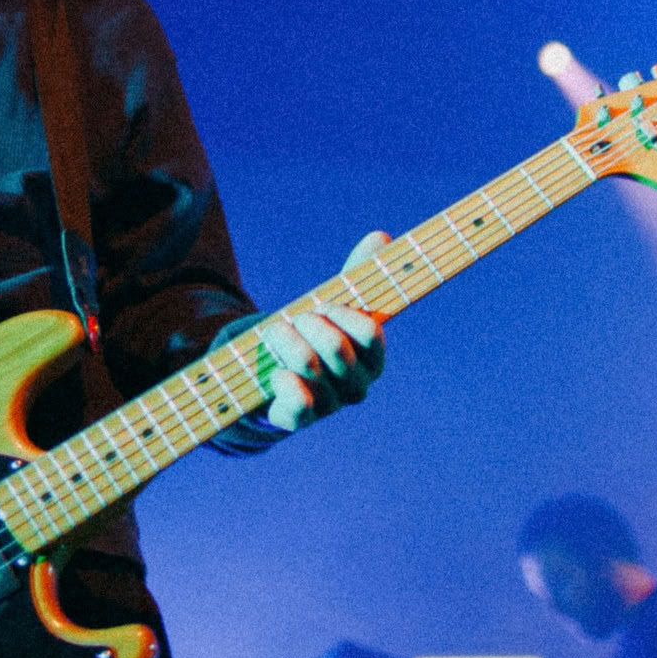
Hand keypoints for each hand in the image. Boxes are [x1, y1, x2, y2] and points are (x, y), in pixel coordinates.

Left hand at [258, 230, 388, 431]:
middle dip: (306, 322)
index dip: (341, 313)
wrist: (276, 378)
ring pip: (309, 364)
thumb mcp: (333, 304)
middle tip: (295, 319)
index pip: (368, 332)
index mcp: (373, 357)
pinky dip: (282, 379)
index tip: (324, 305)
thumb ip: (357, 274)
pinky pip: (298, 400)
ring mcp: (332, 405)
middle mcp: (358, 385)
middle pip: (336, 346)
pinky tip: (277, 373)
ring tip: (277, 336)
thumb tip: (380, 236)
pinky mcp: (303, 421)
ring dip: (285, 340)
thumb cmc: (312, 336)